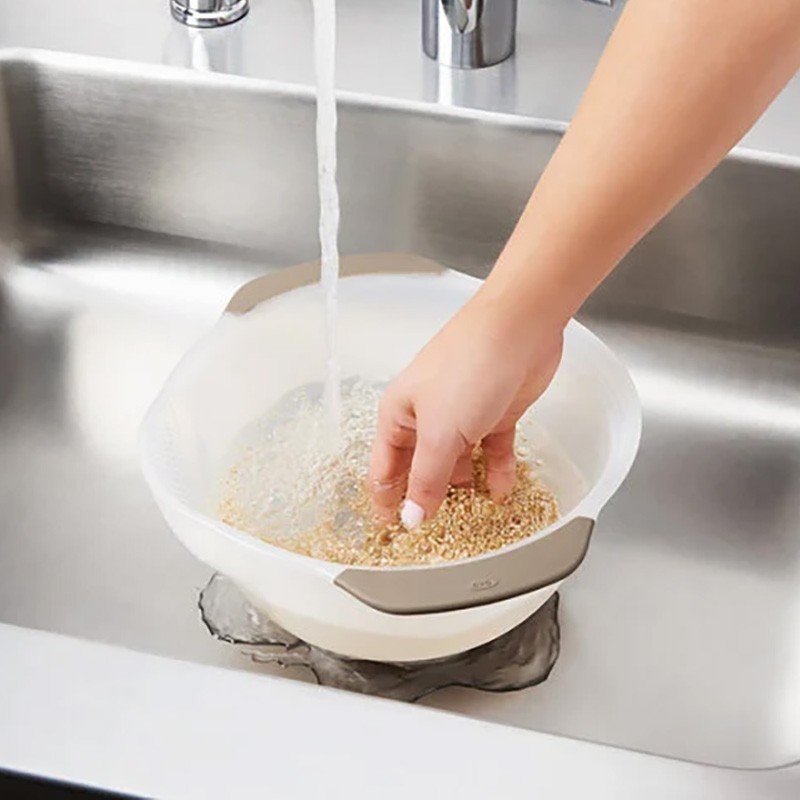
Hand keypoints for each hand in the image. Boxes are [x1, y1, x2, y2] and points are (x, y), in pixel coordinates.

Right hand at [367, 287, 563, 527]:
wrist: (520, 327)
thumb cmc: (468, 368)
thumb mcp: (440, 433)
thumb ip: (427, 480)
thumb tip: (411, 519)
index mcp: (399, 417)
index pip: (385, 470)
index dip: (388, 503)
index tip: (395, 537)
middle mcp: (427, 418)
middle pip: (423, 471)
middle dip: (431, 501)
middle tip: (441, 536)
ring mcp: (463, 417)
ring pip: (459, 465)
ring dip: (466, 490)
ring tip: (476, 521)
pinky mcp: (495, 415)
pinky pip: (491, 453)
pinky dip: (497, 472)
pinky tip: (502, 492)